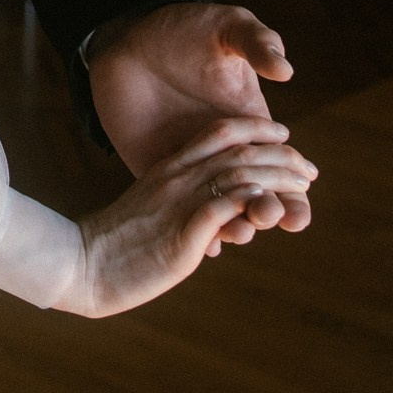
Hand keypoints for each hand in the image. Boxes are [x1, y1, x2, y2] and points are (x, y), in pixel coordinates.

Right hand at [62, 116, 317, 318]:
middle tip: (308, 170)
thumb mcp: (154, 212)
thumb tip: (219, 211)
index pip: (220, 132)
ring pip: (239, 175)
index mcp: (169, 168)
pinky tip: (266, 202)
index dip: (256, 128)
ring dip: (277, 178)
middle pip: (239, 152)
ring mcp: (179, 202)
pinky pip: (221, 206)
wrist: (84, 264)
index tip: (284, 134)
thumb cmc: (119, 243)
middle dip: (281, 157)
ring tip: (302, 186)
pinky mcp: (182, 232)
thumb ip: (184, 203)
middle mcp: (177, 178)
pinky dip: (248, 200)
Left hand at [88, 3, 306, 245]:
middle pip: (260, 195)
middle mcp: (227, 152)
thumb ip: (257, 42)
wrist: (127, 41)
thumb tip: (285, 70)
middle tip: (270, 213)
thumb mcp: (225, 27)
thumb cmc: (182, 28)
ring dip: (237, 225)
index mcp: (251, 123)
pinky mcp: (160, 171)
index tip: (302, 195)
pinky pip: (181, 211)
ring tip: (241, 231)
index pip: (283, 165)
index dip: (297, 185)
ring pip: (224, 211)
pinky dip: (195, 231)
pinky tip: (205, 245)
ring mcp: (193, 165)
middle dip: (272, 210)